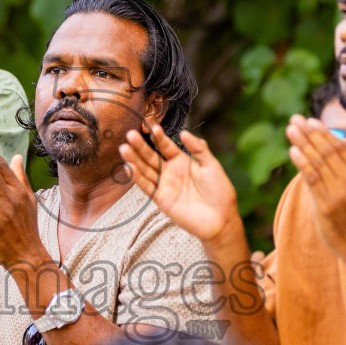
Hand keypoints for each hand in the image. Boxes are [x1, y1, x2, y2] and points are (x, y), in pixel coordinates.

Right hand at [119, 125, 242, 245]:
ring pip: (146, 170)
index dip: (158, 137)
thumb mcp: (211, 165)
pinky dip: (137, 178)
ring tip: (124, 148)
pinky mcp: (161, 200)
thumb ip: (198, 148)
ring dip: (134, 160)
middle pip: (152, 156)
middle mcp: (171, 172)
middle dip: (141, 146)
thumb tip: (183, 132)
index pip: (166, 146)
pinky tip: (128, 167)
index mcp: (182, 161)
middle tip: (130, 134)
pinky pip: (147, 187)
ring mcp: (165, 185)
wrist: (221, 218)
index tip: (151, 126)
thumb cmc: (220, 191)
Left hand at [286, 116, 345, 260]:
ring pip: (318, 162)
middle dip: (309, 133)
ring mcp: (340, 193)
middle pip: (327, 150)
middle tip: (294, 119)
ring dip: (302, 143)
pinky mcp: (326, 205)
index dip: (322, 132)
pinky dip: (302, 163)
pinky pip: (313, 179)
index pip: (339, 147)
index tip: (308, 120)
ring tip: (290, 129)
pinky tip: (293, 151)